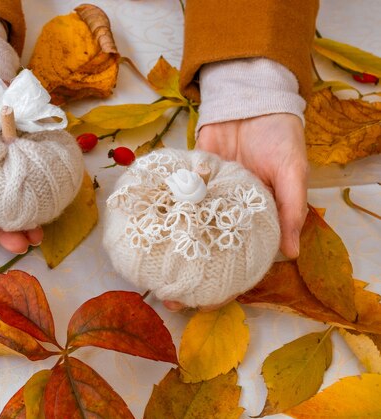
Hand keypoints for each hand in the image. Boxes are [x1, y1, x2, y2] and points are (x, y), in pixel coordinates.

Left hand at [163, 113, 307, 311]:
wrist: (251, 99)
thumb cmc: (280, 138)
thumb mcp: (292, 173)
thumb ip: (290, 210)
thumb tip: (291, 253)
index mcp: (254, 219)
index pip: (238, 260)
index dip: (223, 284)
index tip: (204, 305)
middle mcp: (225, 214)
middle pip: (203, 251)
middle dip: (185, 276)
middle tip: (167, 297)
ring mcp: (203, 197)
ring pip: (182, 230)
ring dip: (166, 250)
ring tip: (148, 273)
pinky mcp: (187, 177)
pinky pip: (172, 198)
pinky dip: (158, 213)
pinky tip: (142, 233)